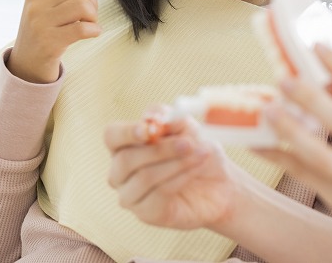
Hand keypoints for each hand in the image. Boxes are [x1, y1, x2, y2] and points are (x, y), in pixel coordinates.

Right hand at [7, 0, 111, 82]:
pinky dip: (94, 30)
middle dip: (93, 2)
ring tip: (88, 25)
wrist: (26, 65)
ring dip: (93, 17)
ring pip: (83, 7)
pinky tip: (92, 33)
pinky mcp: (50, 42)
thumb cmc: (45, 32)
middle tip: (90, 15)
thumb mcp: (47, 8)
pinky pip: (83, 28)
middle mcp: (35, 5)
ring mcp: (41, 24)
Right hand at [105, 112, 240, 230]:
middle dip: (160, 149)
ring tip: (200, 153)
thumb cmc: (196, 150)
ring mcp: (131, 195)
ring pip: (144, 177)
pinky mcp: (147, 214)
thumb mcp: (187, 127)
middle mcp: (120, 172)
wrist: (219, 183)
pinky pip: (159, 193)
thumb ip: (168, 119)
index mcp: (124, 146)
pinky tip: (196, 169)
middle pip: (125, 159)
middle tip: (188, 143)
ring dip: (176, 163)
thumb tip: (151, 118)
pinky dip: (181, 177)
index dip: (126, 132)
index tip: (149, 130)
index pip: (111, 136)